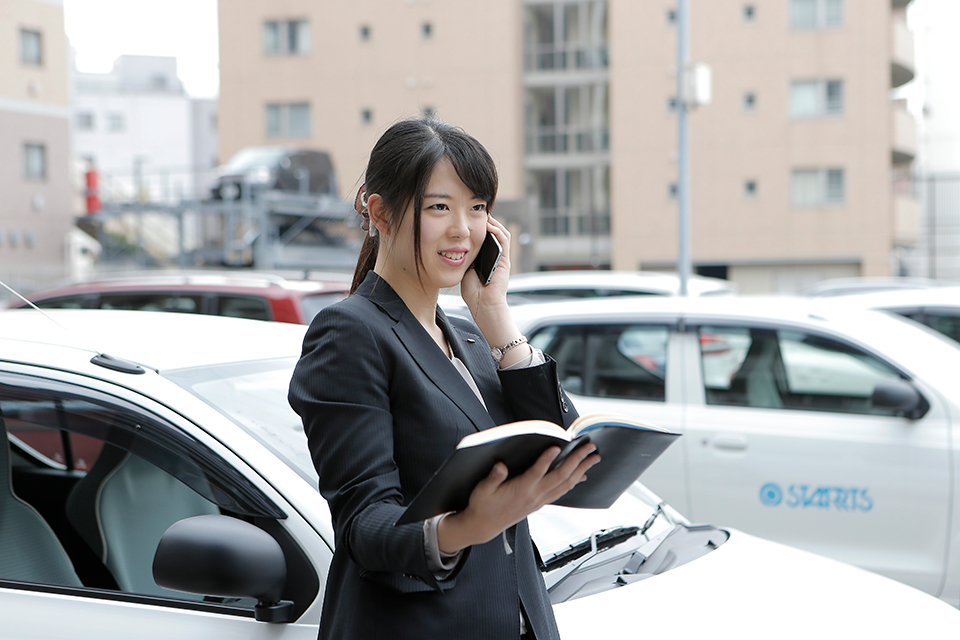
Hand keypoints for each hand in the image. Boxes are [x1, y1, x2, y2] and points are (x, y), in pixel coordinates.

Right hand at [437, 443, 600, 553]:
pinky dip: (574, 482)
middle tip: (588, 447)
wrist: (484, 525)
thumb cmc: (483, 505)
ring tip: (592, 458)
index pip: (537, 472)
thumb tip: (500, 466)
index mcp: (520, 489)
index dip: (547, 459)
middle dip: (577, 460)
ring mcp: (539, 500)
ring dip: (581, 470)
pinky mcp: (540, 503)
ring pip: (566, 484)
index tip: (556, 446)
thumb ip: (493, 477)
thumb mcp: (482, 489)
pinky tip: (581, 476)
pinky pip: (562, 491)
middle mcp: (534, 495)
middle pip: (560, 476)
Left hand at [460, 215, 510, 317]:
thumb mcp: (465, 271)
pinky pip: (504, 240)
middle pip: (492, 234)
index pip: (482, 239)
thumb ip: (464, 258)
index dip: (476, 227)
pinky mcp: (506, 260)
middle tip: (474, 212)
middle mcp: (495, 257)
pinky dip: (498, 230)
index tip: (467, 218)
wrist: (484, 306)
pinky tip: (488, 224)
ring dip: (493, 222)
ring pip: (501, 234)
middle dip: (485, 222)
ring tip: (483, 214)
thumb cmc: (474, 294)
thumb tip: (456, 244)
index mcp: (485, 260)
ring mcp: (502, 258)